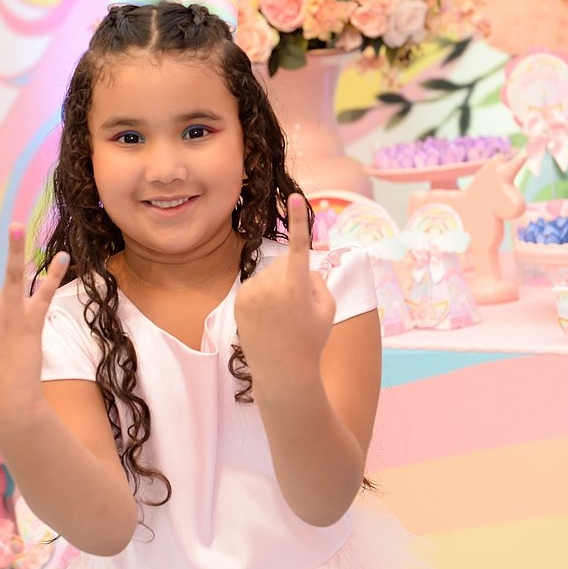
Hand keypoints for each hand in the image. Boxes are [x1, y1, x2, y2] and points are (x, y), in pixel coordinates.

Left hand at [234, 194, 333, 383]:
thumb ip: (318, 280)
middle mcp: (270, 285)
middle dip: (295, 278)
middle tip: (299, 311)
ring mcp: (251, 292)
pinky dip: (264, 295)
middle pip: (287, 265)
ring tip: (282, 317)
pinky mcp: (239, 298)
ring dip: (278, 287)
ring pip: (271, 274)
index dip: (299, 221)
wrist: (282, 371)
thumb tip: (303, 265)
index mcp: (296, 286)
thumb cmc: (311, 339)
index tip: (295, 197)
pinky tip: (267, 317)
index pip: (299, 246)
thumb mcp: (328, 308)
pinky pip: (257, 284)